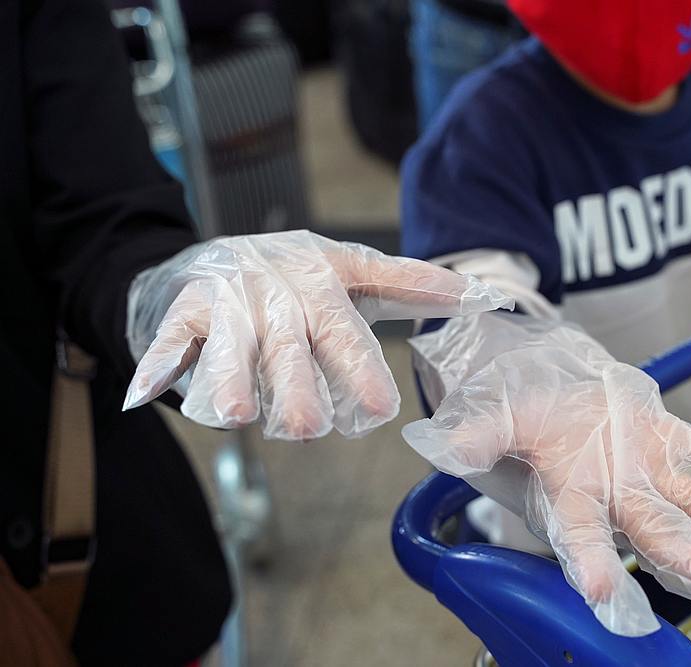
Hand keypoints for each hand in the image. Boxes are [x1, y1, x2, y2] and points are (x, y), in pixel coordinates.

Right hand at [123, 230, 512, 439]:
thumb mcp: (350, 270)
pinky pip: (172, 340)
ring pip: (231, 346)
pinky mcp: (183, 311)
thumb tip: (477, 294)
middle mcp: (275, 291)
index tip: (380, 407)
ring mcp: (228, 300)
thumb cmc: (292, 275)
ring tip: (238, 413)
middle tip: (309, 428)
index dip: (360, 367)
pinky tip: (142, 394)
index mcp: (321, 281)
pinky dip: (157, 366)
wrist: (210, 256)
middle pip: (289, 346)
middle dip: (298, 386)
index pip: (343, 328)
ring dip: (232, 378)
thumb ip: (408, 284)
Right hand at [403, 313, 690, 635]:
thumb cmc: (515, 403)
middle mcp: (618, 495)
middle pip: (657, 532)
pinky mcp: (678, 443)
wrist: (547, 383)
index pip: (578, 536)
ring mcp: (654, 472)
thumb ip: (477, 430)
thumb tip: (442, 446)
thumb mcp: (491, 409)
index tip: (607, 597)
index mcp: (569, 493)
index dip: (590, 564)